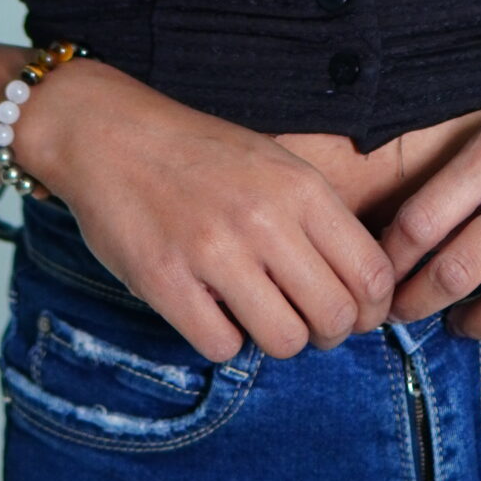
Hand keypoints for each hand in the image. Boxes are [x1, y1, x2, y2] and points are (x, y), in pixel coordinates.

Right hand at [23, 60, 396, 363]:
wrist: (108, 132)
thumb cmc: (199, 153)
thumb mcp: (274, 162)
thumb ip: (317, 219)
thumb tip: (361, 292)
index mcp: (300, 187)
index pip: (372, 274)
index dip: (371, 309)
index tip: (351, 312)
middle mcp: (264, 219)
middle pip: (336, 317)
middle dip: (327, 333)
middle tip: (303, 320)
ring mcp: (214, 251)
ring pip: (285, 341)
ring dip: (275, 339)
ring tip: (255, 314)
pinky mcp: (166, 280)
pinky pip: (223, 347)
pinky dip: (222, 339)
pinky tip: (209, 309)